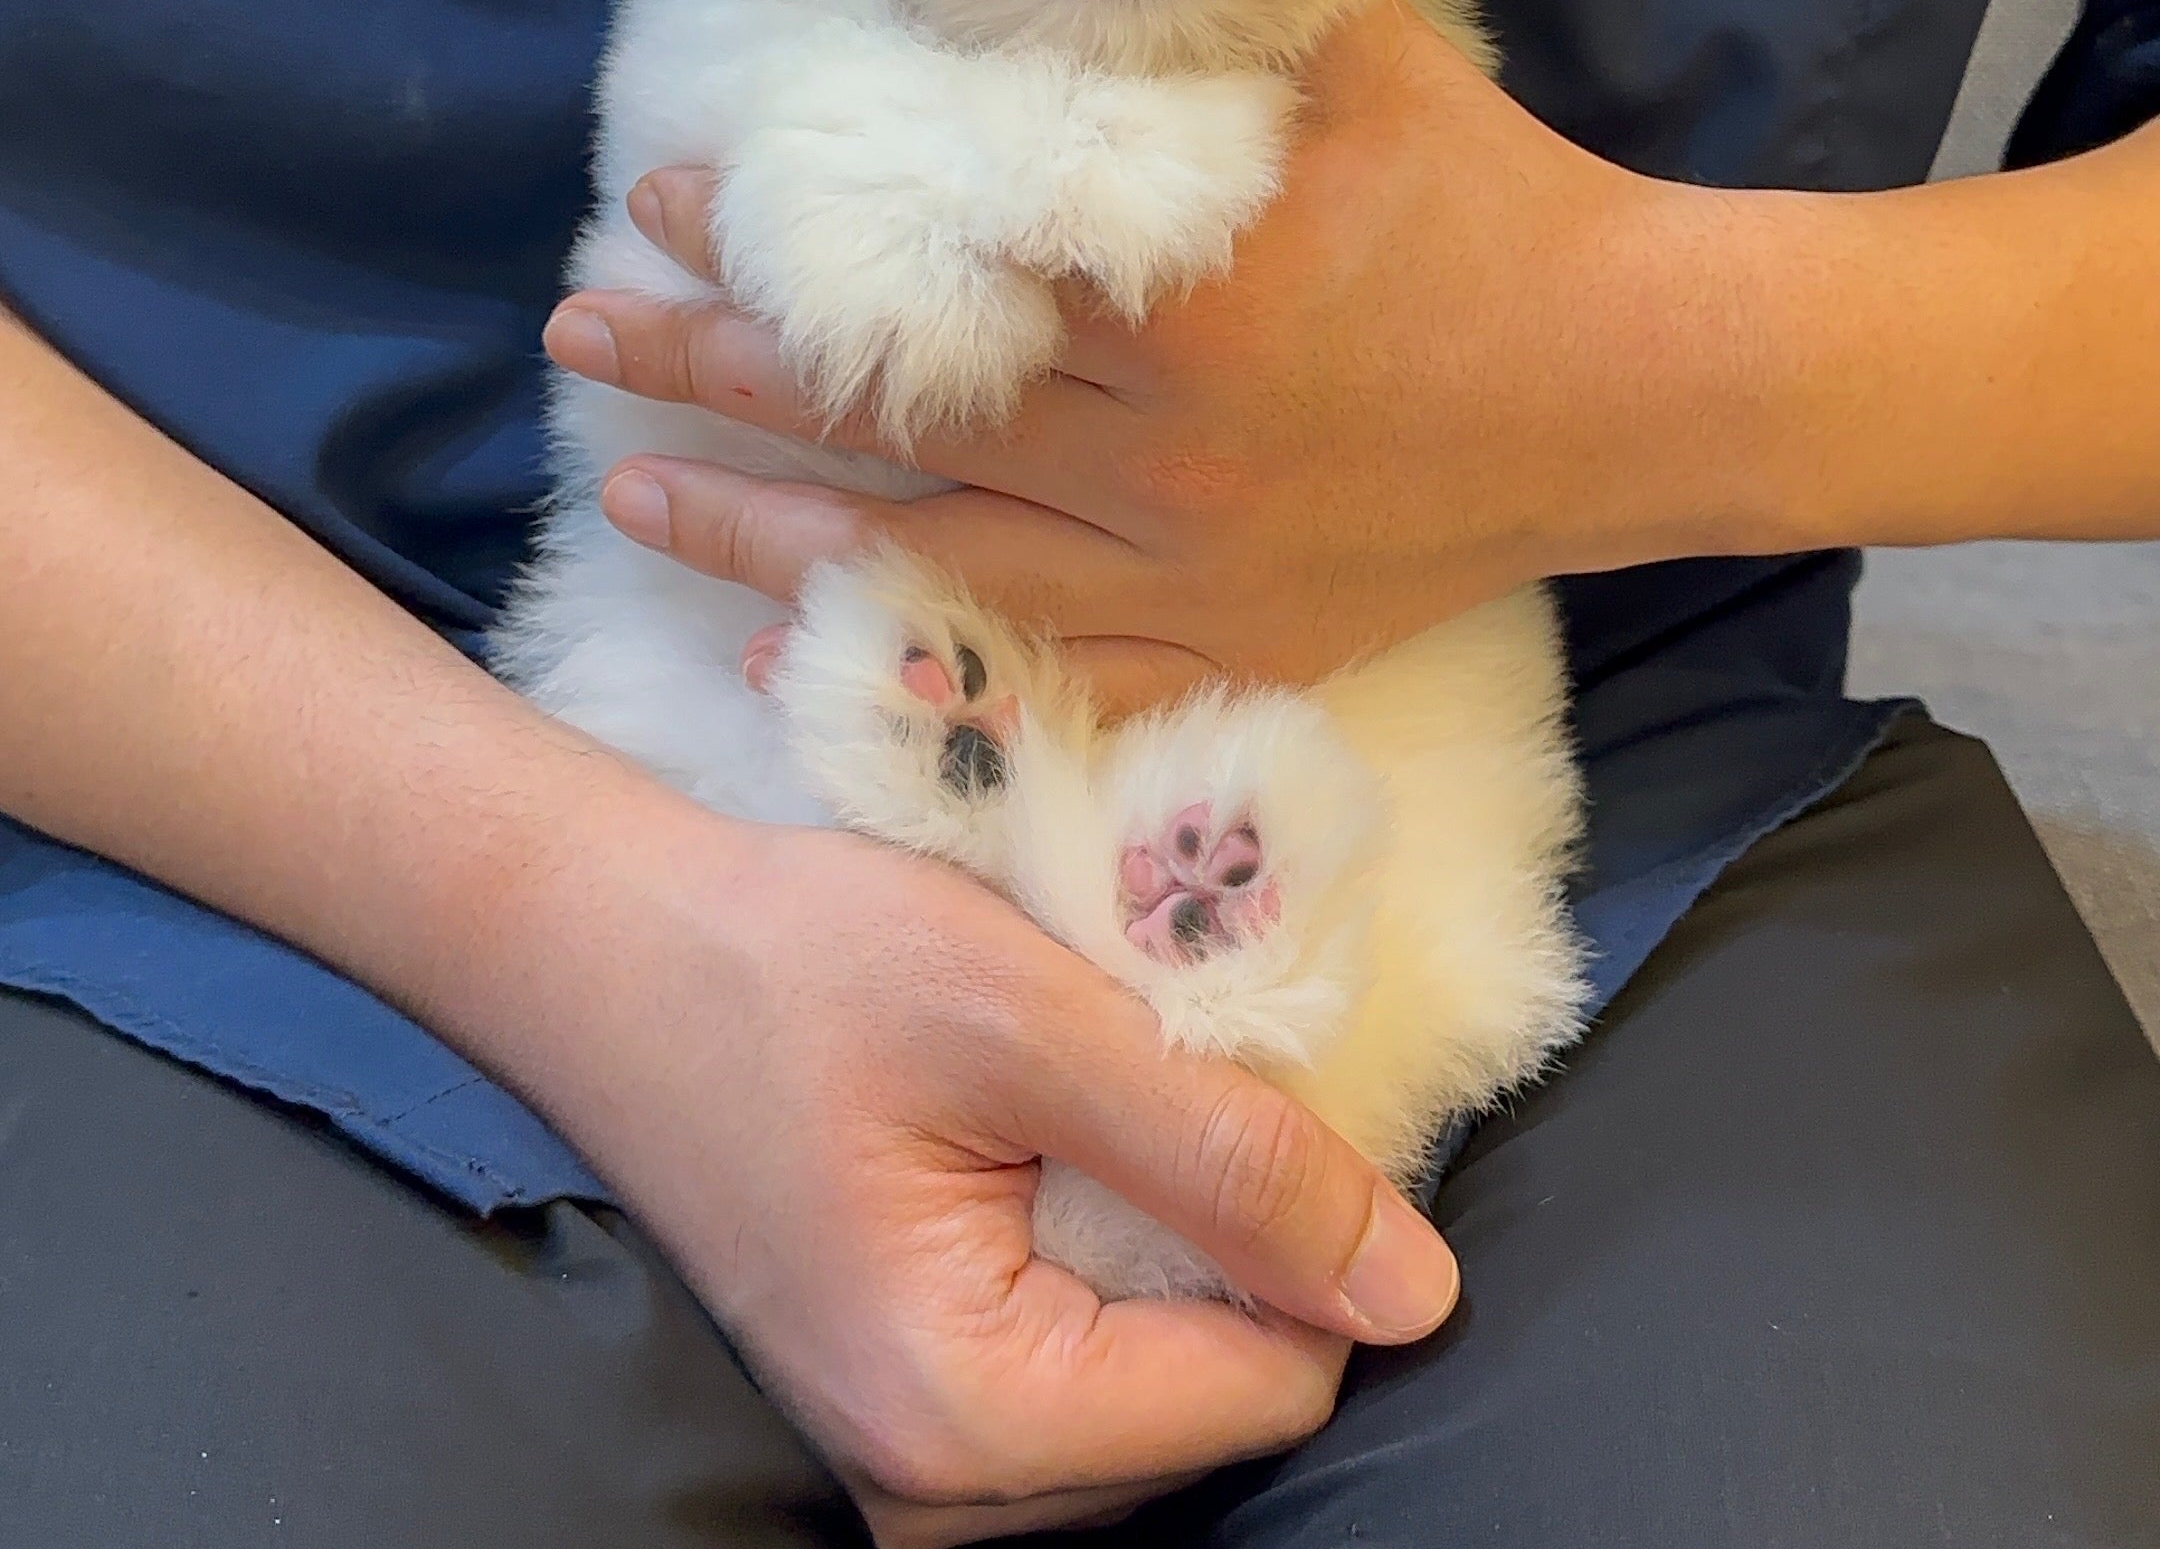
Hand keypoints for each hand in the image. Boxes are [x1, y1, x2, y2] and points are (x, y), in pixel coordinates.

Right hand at [479, 769, 1457, 1544]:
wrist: (600, 941)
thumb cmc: (785, 960)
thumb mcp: (1026, 1016)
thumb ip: (1227, 1156)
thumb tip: (1419, 1292)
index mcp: (970, 1419)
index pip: (1272, 1382)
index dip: (1302, 1222)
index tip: (1237, 1078)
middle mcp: (939, 1490)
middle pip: (1219, 1396)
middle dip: (1230, 1233)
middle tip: (1144, 1067)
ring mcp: (915, 1458)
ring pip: (1159, 1376)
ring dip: (1164, 1231)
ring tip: (1077, 1092)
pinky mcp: (906, 1395)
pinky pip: (1084, 1354)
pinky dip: (1101, 1242)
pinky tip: (1040, 1130)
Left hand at [545, 0, 1774, 713]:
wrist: (1642, 381)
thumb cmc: (1496, 199)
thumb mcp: (1350, 59)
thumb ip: (1195, 11)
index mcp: (1180, 291)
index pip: (923, 263)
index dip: (776, 238)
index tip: (666, 193)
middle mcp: (1162, 446)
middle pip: (889, 410)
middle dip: (719, 364)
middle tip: (584, 326)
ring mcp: (1191, 566)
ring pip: (929, 555)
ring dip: (764, 525)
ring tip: (626, 491)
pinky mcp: (1230, 643)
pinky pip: (1044, 674)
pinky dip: (915, 663)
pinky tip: (797, 655)